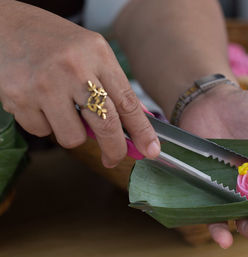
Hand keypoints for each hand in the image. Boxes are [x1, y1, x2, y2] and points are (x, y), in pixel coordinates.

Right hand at [0, 1, 159, 166]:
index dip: (142, 131)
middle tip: (113, 158)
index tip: (151, 149)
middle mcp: (74, 69)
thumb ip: (112, 85)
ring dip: (71, 132)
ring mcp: (46, 85)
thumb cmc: (54, 42)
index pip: (128, 102)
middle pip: (107, 125)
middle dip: (115, 149)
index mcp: (98, 55)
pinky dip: (45, 123)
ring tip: (61, 109)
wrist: (7, 25)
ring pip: (73, 137)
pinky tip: (39, 101)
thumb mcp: (91, 52)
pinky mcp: (20, 98)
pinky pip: (43, 132)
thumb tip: (134, 120)